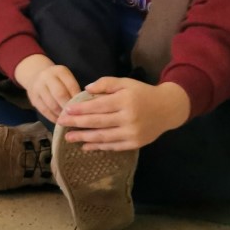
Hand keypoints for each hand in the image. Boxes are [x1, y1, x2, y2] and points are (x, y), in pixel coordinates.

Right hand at [14, 53, 79, 122]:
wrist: (35, 75)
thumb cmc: (57, 79)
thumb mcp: (66, 78)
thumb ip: (74, 89)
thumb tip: (84, 105)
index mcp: (59, 71)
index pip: (71, 85)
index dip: (78, 98)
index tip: (84, 108)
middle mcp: (47, 77)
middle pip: (60, 94)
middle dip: (69, 107)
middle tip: (76, 116)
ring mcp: (38, 88)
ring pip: (51, 104)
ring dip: (61, 114)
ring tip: (69, 120)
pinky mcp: (33, 98)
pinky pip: (44, 110)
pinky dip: (53, 117)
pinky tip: (59, 121)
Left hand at [56, 78, 190, 150]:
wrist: (168, 109)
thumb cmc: (143, 93)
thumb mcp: (126, 83)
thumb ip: (106, 83)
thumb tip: (86, 89)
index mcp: (125, 101)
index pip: (98, 106)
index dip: (80, 109)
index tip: (66, 110)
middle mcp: (128, 118)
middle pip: (97, 122)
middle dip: (76, 124)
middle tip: (61, 124)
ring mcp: (132, 133)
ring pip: (103, 137)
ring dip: (83, 138)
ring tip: (68, 137)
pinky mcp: (135, 143)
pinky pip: (112, 146)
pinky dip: (98, 147)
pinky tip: (85, 146)